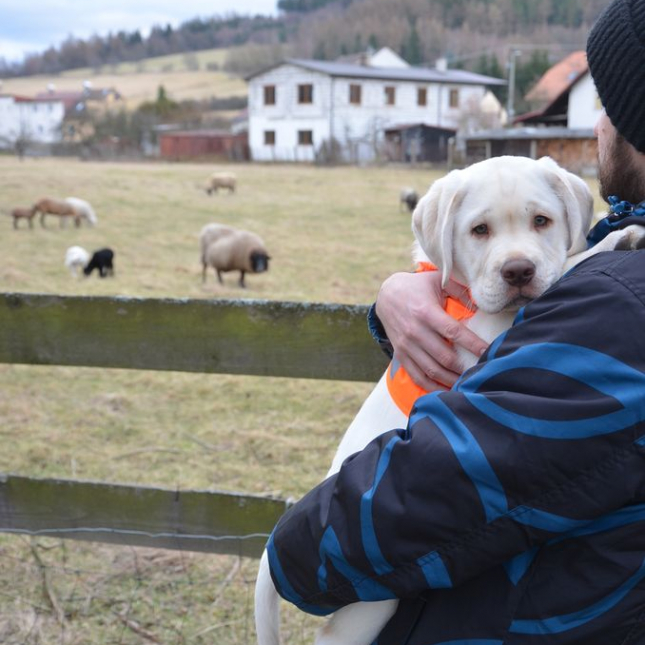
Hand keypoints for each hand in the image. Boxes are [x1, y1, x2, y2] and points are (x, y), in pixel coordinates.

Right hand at [375, 271, 488, 389]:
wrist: (386, 295)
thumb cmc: (417, 287)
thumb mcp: (436, 281)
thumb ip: (459, 290)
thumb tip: (482, 303)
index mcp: (426, 312)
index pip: (453, 332)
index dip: (472, 344)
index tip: (489, 352)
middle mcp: (415, 331)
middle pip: (444, 357)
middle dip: (465, 368)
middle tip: (482, 373)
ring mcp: (406, 345)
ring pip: (431, 370)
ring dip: (451, 380)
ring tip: (468, 383)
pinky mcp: (401, 354)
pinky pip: (417, 376)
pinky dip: (432, 387)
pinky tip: (446, 390)